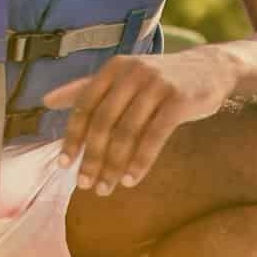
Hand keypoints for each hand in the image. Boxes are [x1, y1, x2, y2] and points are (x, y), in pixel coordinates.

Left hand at [43, 48, 240, 195]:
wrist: (211, 69)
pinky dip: (141, 161)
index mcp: (114, 68)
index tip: (63, 166)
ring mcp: (157, 85)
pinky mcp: (179, 99)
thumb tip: (46, 100)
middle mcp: (132, 73)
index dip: (72, 137)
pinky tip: (131, 179)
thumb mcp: (123, 77)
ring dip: (114, 165)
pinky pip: (154, 136)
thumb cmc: (160, 79)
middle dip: (92, 157)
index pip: (84, 106)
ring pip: (127, 132)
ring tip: (106, 188)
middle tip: (85, 185)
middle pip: (104, 122)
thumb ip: (86, 88)